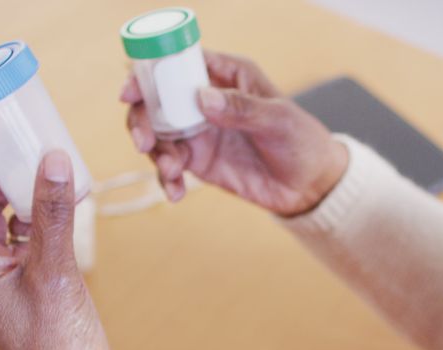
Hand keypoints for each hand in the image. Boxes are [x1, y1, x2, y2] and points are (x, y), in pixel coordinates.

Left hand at [0, 122, 118, 349]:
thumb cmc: (56, 342)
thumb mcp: (54, 271)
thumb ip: (52, 213)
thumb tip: (53, 160)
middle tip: (3, 128)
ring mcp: (0, 275)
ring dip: (9, 184)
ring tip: (29, 152)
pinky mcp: (25, 280)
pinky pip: (20, 233)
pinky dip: (31, 209)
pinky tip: (52, 192)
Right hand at [123, 51, 348, 216]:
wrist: (310, 186)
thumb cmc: (301, 140)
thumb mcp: (278, 119)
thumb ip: (241, 108)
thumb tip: (203, 98)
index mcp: (226, 75)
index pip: (178, 64)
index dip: (149, 73)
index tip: (131, 92)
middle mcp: (205, 100)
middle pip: (156, 100)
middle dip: (141, 118)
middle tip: (144, 142)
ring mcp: (199, 132)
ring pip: (157, 134)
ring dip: (154, 153)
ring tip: (171, 173)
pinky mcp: (199, 162)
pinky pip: (170, 166)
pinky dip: (166, 179)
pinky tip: (176, 192)